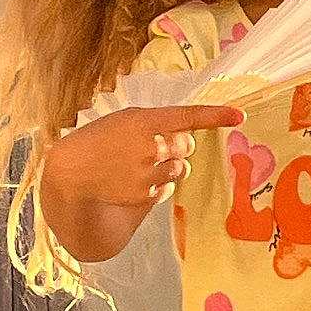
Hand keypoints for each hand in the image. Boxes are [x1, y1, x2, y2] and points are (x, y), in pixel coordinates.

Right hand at [50, 102, 246, 211]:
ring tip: (137, 166)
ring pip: (179, 169)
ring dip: (167, 167)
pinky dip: (156, 185)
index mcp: (142, 121)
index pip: (186, 117)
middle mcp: (149, 146)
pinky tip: (132, 181)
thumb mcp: (123, 122)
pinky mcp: (145, 195)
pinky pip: (166, 189)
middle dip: (178, 147)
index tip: (239, 116)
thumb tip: (187, 138)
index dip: (215, 115)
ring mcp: (147, 173)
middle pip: (187, 146)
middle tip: (154, 148)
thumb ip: (155, 124)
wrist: (70, 173)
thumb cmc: (97, 141)